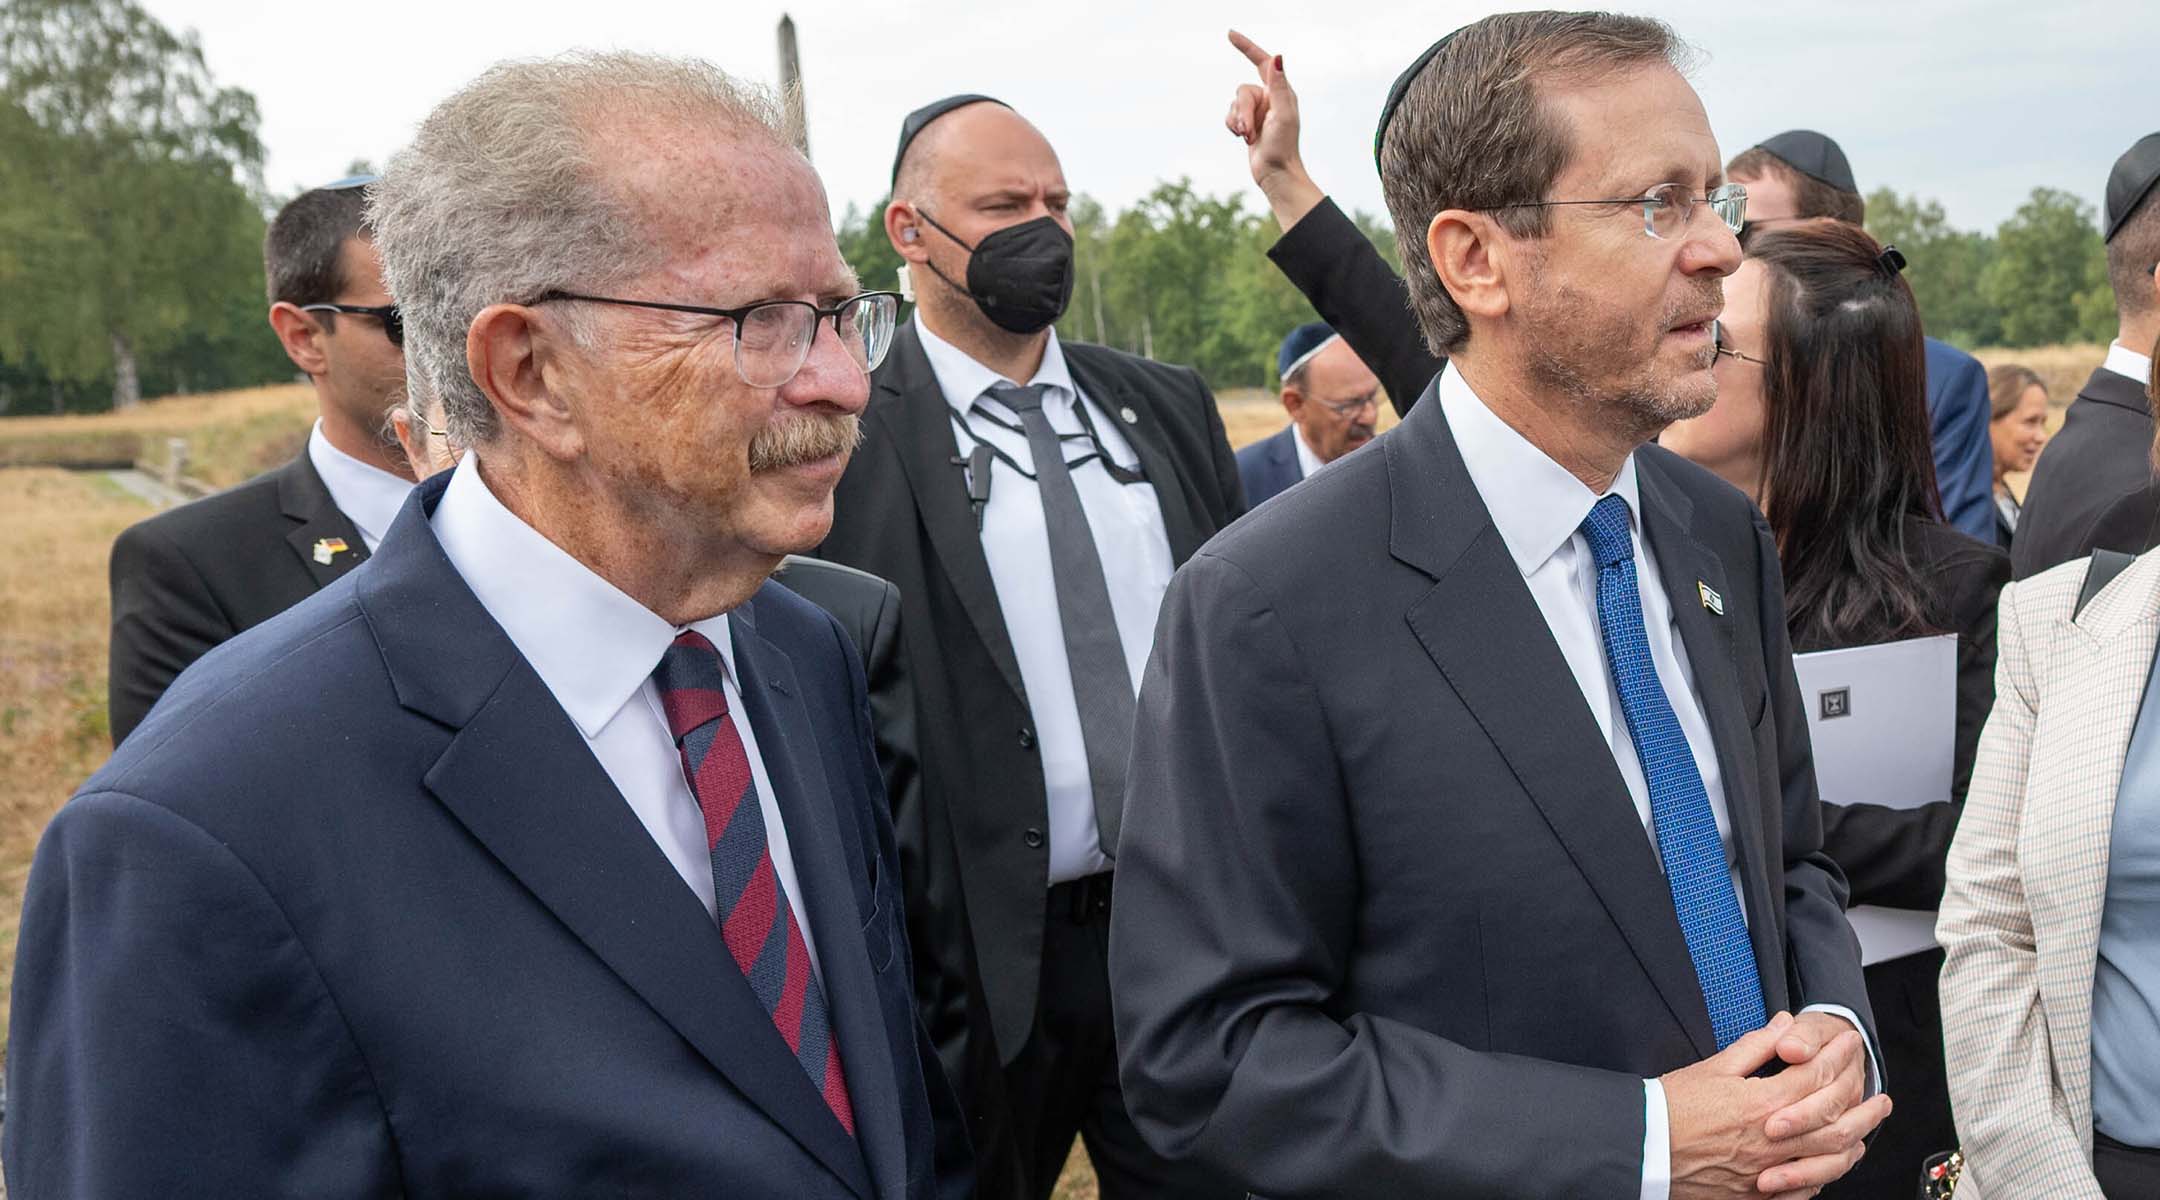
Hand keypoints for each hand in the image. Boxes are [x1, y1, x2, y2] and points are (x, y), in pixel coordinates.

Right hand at [1224, 29, 1322, 231]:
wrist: (1276, 173)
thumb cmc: (1284, 146)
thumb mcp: (1283, 114)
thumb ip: (1279, 85)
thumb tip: (1277, 57)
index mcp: (1280, 91)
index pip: (1262, 61)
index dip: (1246, 47)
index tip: (1230, 35)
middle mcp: (1268, 97)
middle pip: (1242, 91)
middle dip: (1243, 112)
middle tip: (1249, 132)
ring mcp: (1257, 111)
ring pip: (1234, 104)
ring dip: (1239, 123)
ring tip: (1249, 138)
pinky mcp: (1247, 123)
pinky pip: (1230, 116)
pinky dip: (1233, 128)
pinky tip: (1244, 139)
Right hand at [1662, 1012, 1892, 1198]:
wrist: (1643, 1148)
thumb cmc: (1672, 1106)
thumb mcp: (1713, 1067)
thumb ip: (1756, 1046)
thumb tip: (1785, 1025)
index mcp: (1762, 1103)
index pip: (1816, 1076)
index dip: (1838, 1058)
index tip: (1850, 1045)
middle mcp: (1772, 1140)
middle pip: (1836, 1122)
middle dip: (1865, 1108)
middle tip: (1882, 1098)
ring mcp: (1768, 1171)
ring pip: (1829, 1160)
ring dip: (1855, 1144)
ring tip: (1867, 1133)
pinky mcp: (1757, 1194)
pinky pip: (1805, 1189)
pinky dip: (1826, 1175)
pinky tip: (1832, 1164)